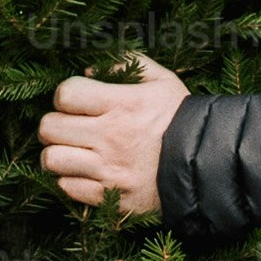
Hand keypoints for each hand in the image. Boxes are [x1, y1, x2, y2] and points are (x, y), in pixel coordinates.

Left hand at [38, 60, 187, 215]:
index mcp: (124, 105)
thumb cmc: (184, 120)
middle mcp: (112, 137)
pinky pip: (67, 187)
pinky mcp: (110, 197)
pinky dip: (71, 180)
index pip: (66, 93)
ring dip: (58, 154)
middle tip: (70, 127)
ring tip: (73, 150)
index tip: (76, 100)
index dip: (65, 95)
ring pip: (52, 159)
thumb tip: (90, 68)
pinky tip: (86, 172)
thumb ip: (130, 64)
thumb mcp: (164, 82)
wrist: (211, 166)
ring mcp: (109, 170)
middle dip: (56, 124)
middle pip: (49, 127)